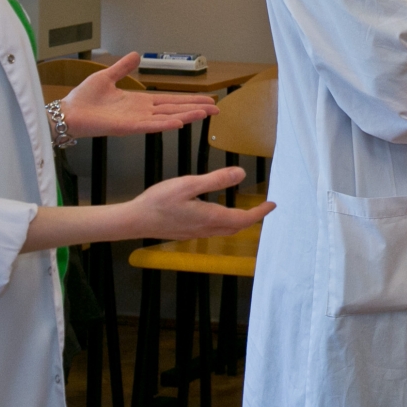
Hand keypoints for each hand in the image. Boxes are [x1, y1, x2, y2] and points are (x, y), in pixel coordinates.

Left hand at [57, 53, 217, 137]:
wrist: (67, 112)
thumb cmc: (83, 98)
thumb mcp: (107, 77)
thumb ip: (123, 67)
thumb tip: (137, 54)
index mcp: (139, 102)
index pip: (170, 101)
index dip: (189, 100)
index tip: (206, 100)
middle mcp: (142, 113)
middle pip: (175, 110)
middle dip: (196, 109)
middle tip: (217, 109)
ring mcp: (136, 121)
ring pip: (167, 118)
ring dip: (186, 116)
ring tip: (205, 114)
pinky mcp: (126, 128)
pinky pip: (149, 126)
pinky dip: (165, 125)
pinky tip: (179, 123)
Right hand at [123, 166, 273, 237]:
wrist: (135, 221)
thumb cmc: (159, 201)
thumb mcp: (188, 184)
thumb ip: (216, 180)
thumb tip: (241, 174)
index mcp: (211, 217)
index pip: (243, 218)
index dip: (260, 212)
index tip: (272, 204)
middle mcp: (207, 229)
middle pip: (236, 227)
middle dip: (252, 218)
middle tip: (263, 208)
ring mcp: (196, 233)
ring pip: (225, 230)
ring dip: (239, 221)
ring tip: (246, 211)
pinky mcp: (187, 232)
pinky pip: (214, 230)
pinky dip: (225, 223)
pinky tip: (219, 214)